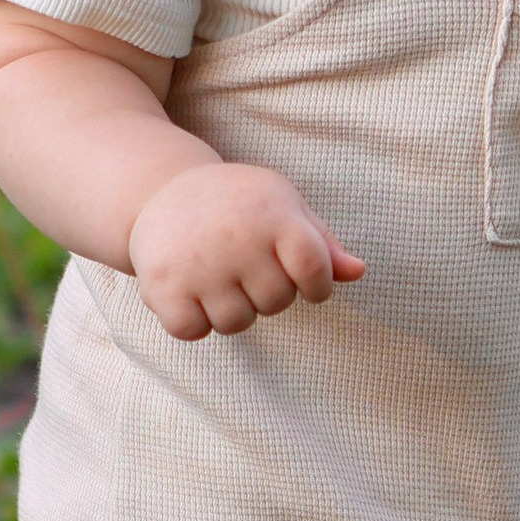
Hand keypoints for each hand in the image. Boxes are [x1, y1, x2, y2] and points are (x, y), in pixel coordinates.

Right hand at [127, 159, 363, 341]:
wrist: (161, 189)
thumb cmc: (237, 203)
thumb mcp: (283, 205)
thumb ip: (322, 243)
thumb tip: (358, 272)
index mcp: (273, 215)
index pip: (316, 271)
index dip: (317, 286)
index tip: (304, 281)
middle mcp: (238, 239)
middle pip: (276, 302)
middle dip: (266, 294)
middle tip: (244, 267)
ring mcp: (200, 264)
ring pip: (236, 323)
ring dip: (230, 310)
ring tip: (216, 278)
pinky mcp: (164, 284)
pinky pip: (191, 331)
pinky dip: (192, 322)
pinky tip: (189, 294)